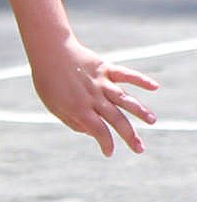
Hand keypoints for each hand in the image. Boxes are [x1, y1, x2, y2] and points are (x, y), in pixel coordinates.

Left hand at [31, 39, 159, 155]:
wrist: (47, 49)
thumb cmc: (47, 79)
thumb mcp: (52, 104)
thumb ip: (71, 121)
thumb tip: (90, 132)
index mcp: (79, 108)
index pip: (99, 131)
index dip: (106, 144)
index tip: (109, 152)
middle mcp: (93, 97)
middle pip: (116, 119)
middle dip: (129, 136)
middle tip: (140, 149)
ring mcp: (100, 82)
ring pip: (124, 99)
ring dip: (139, 110)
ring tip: (152, 120)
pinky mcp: (104, 68)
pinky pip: (125, 74)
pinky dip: (140, 79)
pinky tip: (154, 86)